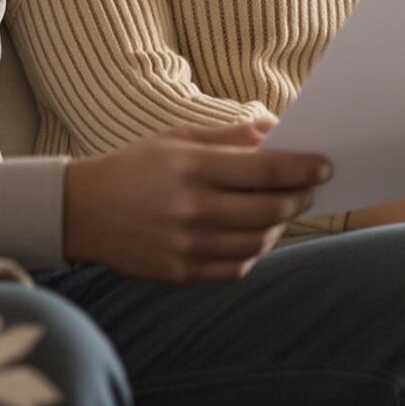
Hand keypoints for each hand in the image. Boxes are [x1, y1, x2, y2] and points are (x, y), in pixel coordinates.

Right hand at [61, 118, 329, 282]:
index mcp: (192, 168)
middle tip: (307, 190)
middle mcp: (192, 208)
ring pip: (257, 242)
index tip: (324, 166)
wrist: (80, 212)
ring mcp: (186, 245)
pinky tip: (253, 236)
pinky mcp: (180, 273)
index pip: (265, 169)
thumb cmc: (134, 168)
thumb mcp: (177, 138)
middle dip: (298, 198)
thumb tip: (276, 132)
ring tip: (281, 212)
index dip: (302, 168)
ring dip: (279, 227)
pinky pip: (235, 268)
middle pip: (269, 209)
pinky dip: (253, 252)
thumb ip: (229, 137)